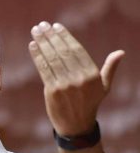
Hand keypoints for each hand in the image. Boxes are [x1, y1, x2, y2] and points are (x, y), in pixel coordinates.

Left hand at [28, 21, 123, 135]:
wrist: (76, 126)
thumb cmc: (89, 104)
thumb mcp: (103, 87)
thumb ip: (109, 69)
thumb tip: (120, 52)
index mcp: (92, 74)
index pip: (77, 50)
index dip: (65, 36)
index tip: (56, 26)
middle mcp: (79, 78)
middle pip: (63, 52)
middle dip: (51, 36)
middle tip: (41, 25)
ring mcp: (65, 85)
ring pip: (52, 59)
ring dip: (42, 43)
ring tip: (35, 31)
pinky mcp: (52, 91)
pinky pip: (44, 70)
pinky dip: (37, 57)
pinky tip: (33, 46)